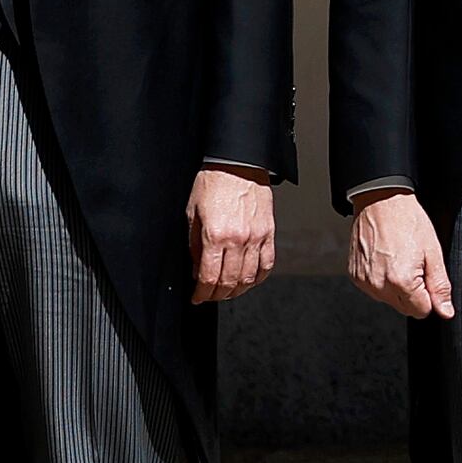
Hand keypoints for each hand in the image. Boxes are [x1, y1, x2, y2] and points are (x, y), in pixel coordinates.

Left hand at [186, 168, 278, 303]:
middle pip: (230, 281)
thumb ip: (194, 246)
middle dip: (218, 295)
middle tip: (210, 296)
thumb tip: (197, 269)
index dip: (202, 293)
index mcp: (215, 235)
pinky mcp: (269, 233)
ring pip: (250, 277)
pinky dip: (260, 277)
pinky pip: (268, 263)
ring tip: (229, 292)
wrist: (237, 165)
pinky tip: (251, 280)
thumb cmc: (213, 183)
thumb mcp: (192, 214)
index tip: (197, 297)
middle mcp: (238, 239)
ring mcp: (257, 237)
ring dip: (238, 290)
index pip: (209, 277)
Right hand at [349, 189, 455, 320]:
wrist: (381, 202)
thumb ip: (440, 286)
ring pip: (389, 300)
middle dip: (415, 294)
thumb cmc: (408, 222)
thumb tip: (446, 311)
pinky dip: (382, 280)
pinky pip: (374, 290)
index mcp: (401, 281)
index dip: (430, 297)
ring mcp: (364, 281)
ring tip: (400, 260)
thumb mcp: (433, 253)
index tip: (428, 278)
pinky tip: (387, 260)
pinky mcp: (355, 276)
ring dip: (398, 288)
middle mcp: (379, 285)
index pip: (421, 311)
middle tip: (415, 266)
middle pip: (405, 308)